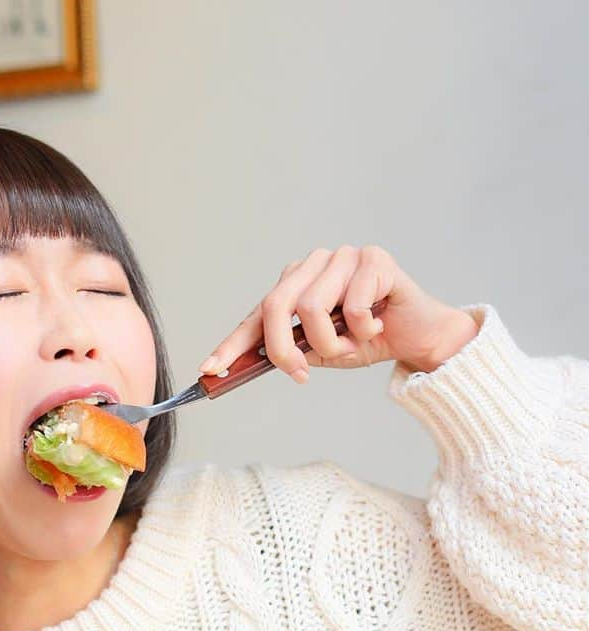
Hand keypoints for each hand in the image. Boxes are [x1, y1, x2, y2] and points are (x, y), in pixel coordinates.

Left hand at [198, 245, 480, 382]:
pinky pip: (353, 307)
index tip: (210, 369)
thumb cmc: (368, 339)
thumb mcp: (321, 352)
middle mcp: (314, 263)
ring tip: (355, 342)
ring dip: (333, 343)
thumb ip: (290, 351)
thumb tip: (251, 363)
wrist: (420, 336)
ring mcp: (343, 256)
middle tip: (300, 374)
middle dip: (284, 350)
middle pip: (276, 306)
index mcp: (295, 282)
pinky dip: (364, 330)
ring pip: (312, 309)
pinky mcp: (374, 259)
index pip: (257, 312)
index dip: (232, 343)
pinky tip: (379, 324)